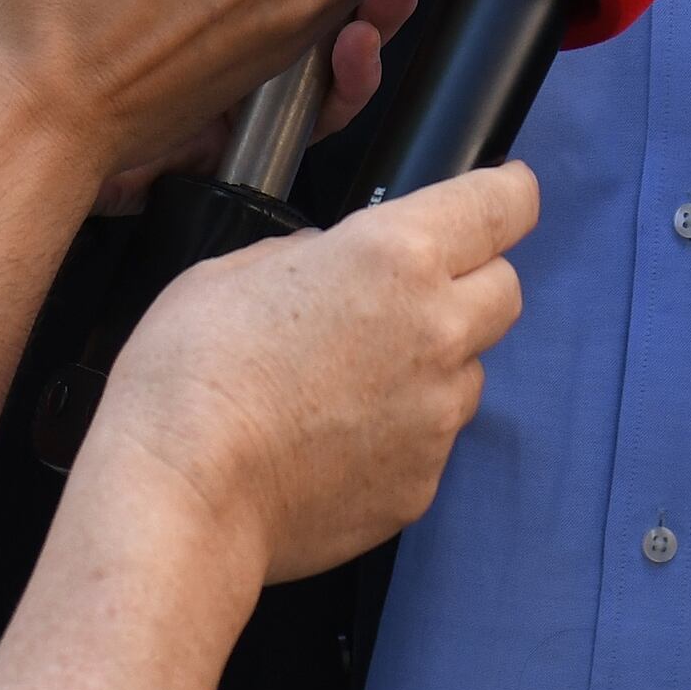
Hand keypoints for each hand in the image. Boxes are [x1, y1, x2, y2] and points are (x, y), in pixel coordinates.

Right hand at [94, 161, 535, 585]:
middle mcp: (436, 330)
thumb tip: (330, 261)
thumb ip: (307, 254)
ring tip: (348, 383)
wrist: (183, 496)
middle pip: (504, 290)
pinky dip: (400, 433)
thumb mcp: (234, 270)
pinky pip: (431, 441)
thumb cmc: (190, 375)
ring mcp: (436, 415)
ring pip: (468, 371)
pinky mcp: (422, 484)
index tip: (504, 193)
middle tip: (409, 295)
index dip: (507, 194)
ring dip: (433, 364)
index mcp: (395, 256)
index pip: (502, 206)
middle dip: (471, 282)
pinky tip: (333, 440)